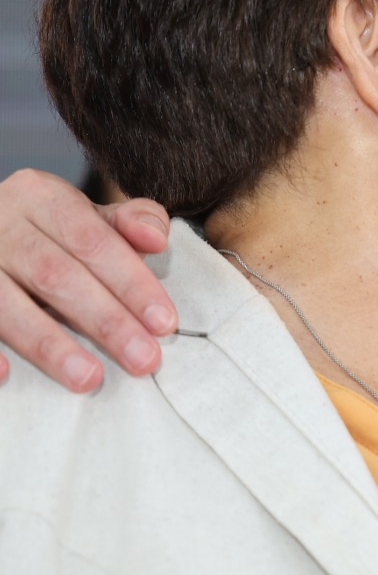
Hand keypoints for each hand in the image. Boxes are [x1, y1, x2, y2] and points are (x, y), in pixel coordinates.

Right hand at [0, 169, 173, 390]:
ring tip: (90, 378)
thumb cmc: (47, 227)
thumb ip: (129, 223)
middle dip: (105, 321)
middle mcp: (0, 222)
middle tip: (143, 359)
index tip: (164, 322)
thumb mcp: (87, 213)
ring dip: (50, 345)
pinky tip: (6, 375)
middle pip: (57, 275)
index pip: (94, 241)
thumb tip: (156, 238)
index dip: (131, 283)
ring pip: (8, 305)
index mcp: (40, 196)